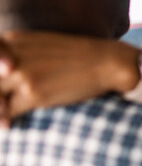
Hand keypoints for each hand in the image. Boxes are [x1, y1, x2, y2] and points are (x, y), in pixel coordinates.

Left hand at [0, 31, 139, 125]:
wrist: (107, 62)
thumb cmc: (77, 57)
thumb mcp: (42, 45)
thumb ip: (17, 53)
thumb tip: (3, 73)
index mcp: (13, 40)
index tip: (0, 82)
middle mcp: (13, 55)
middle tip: (1, 104)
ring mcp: (23, 74)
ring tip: (3, 117)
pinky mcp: (33, 93)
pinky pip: (7, 112)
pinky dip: (5, 121)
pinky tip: (9, 125)